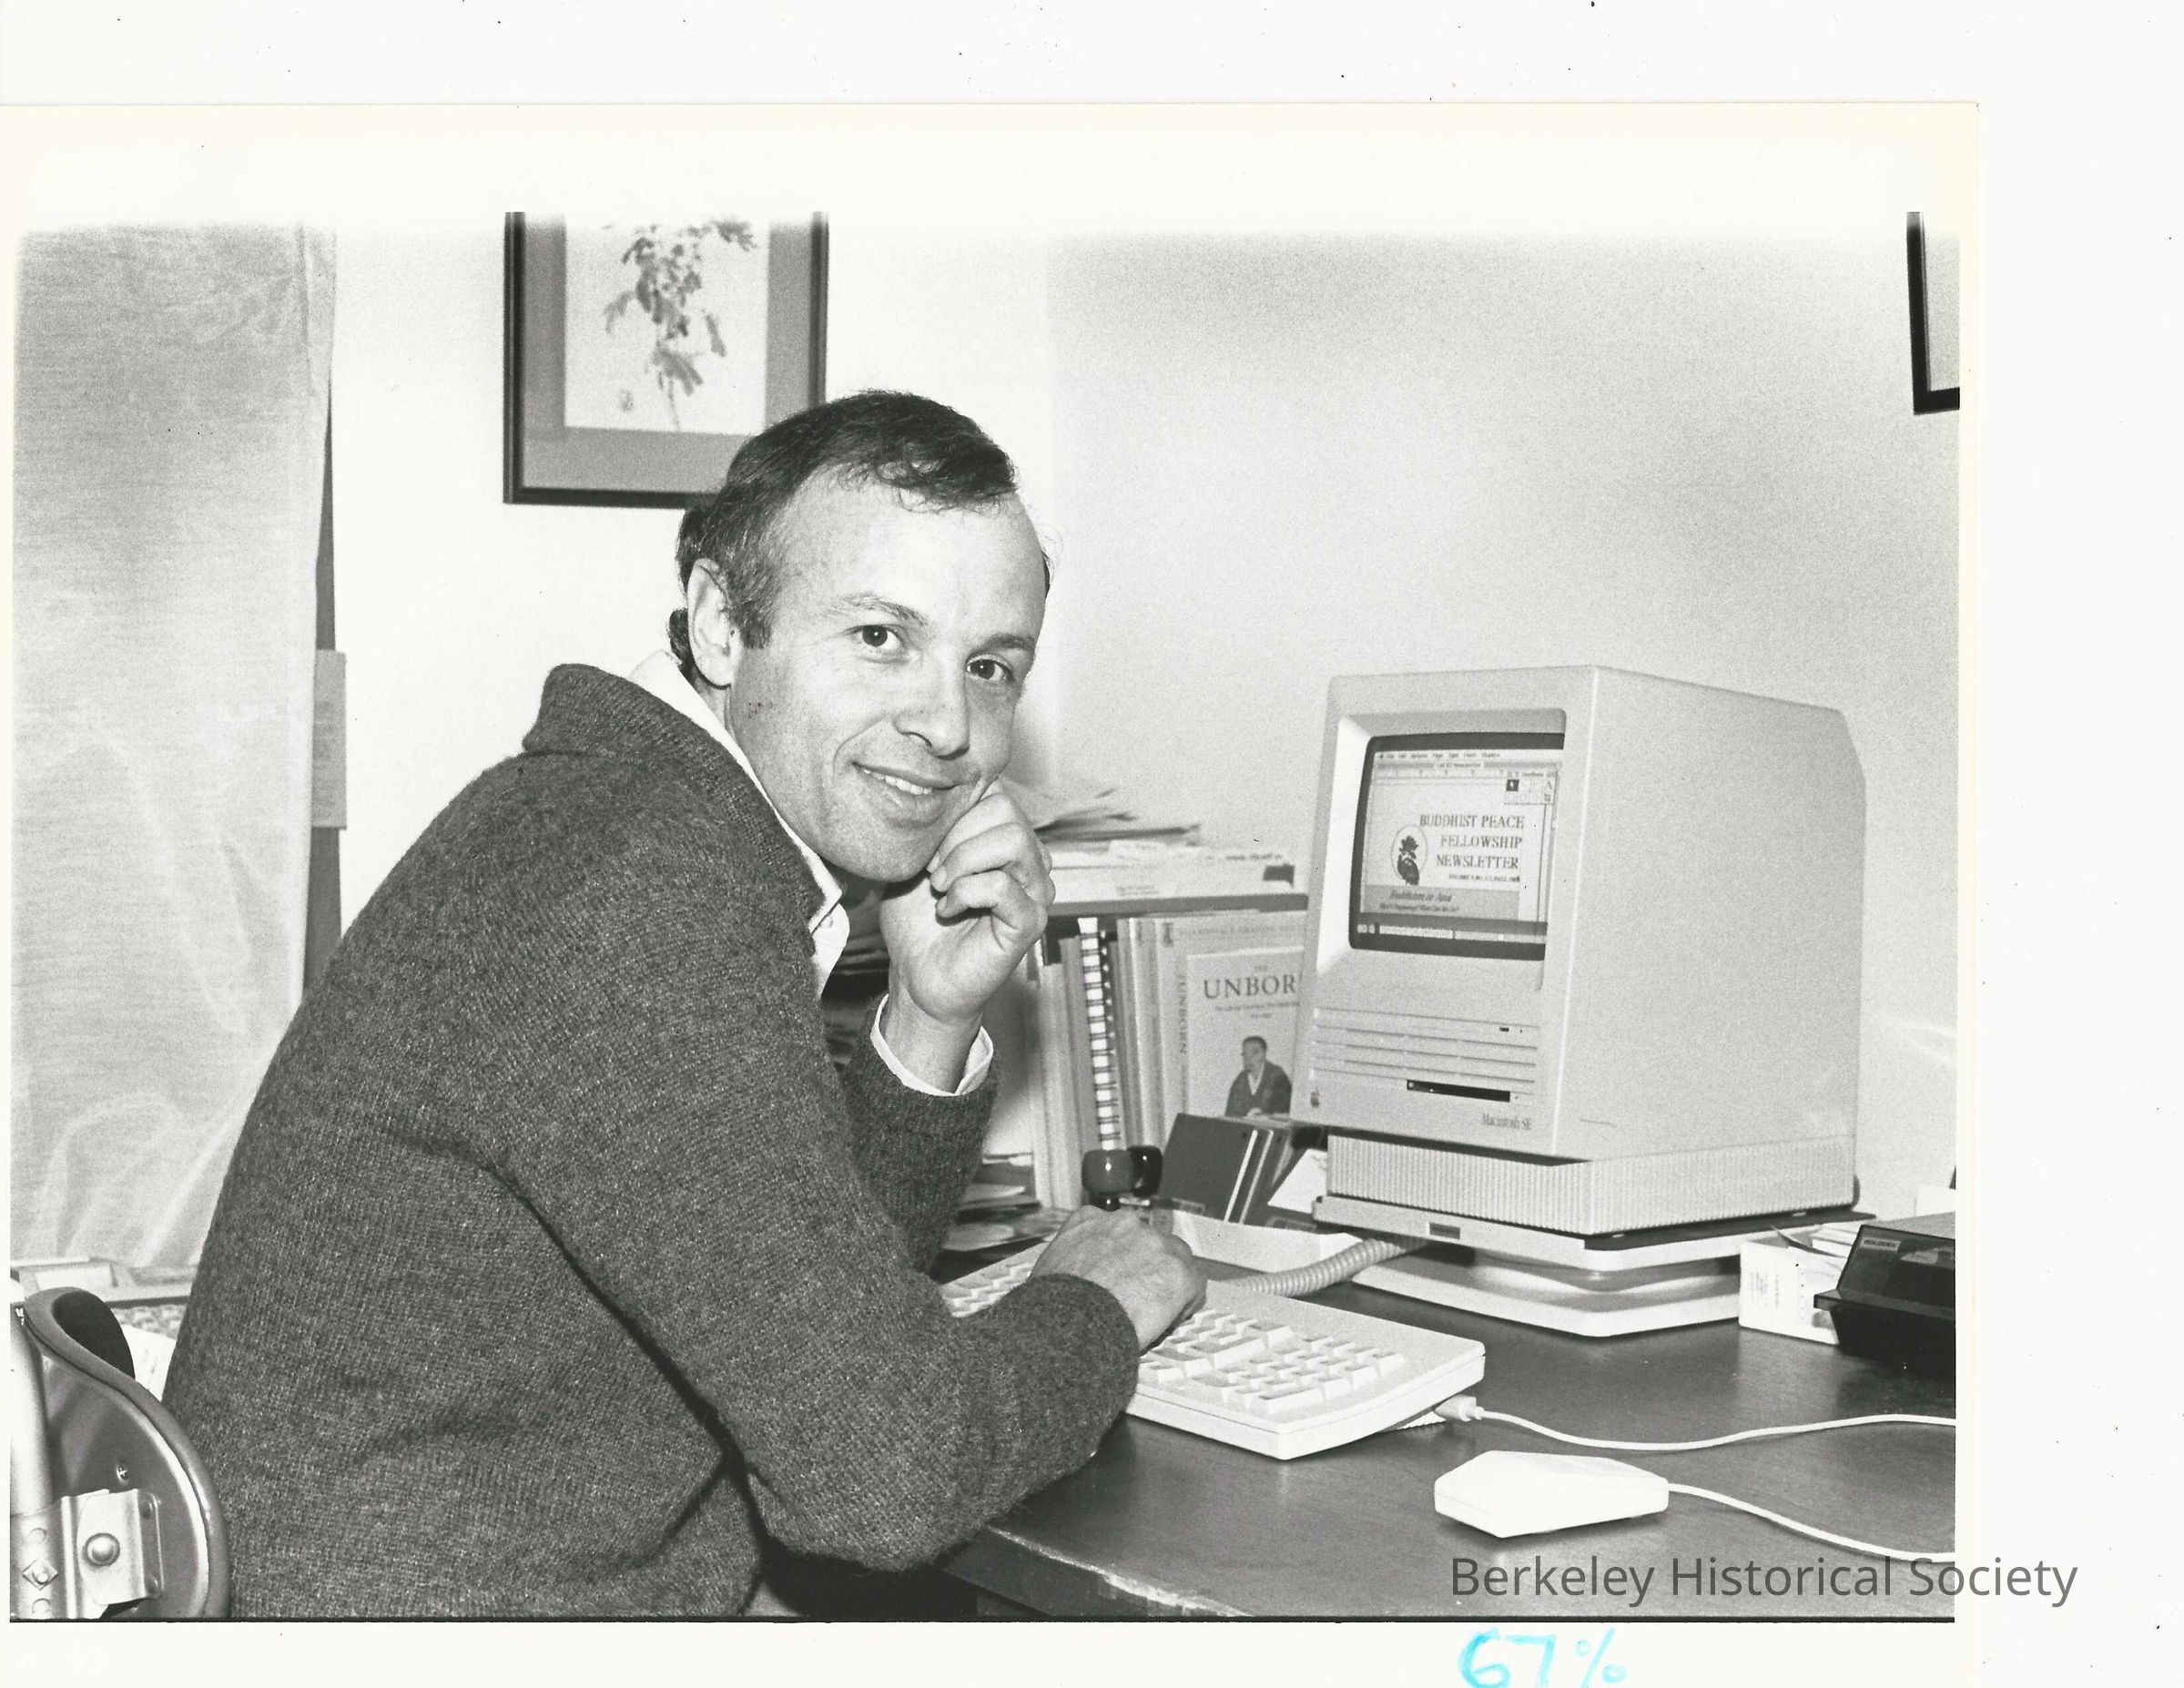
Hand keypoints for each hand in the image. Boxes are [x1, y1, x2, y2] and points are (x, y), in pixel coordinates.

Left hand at [880, 783, 1052, 1054]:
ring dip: (963, 860)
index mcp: (1005, 838)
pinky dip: (966, 893)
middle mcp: (1029, 859)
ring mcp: (1035, 891)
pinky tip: (947, 910)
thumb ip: (929, 824)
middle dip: (957, 835)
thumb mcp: (914, 859)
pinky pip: (1004, 887)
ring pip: (1013, 841)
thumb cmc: (917, 920)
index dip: (954, 810)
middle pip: (1007, 810)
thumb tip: (928, 789)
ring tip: (941, 886)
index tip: (927, 846)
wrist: (917, 975)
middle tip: (932, 869)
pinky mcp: (1030, 922)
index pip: (995, 791)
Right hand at [1032, 1206, 1205, 1349]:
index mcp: (1090, 1220)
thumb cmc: (1054, 1303)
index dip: (1120, 1253)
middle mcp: (1126, 1225)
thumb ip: (1065, 1259)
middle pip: (1148, 1241)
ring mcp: (1155, 1245)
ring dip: (1167, 1281)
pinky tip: (1170, 1319)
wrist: (1073, 1321)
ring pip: (1174, 1260)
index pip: (1114, 1228)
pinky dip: (1185, 1303)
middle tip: (1137, 1295)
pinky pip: (1193, 1286)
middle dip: (1146, 1265)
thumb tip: (1064, 1278)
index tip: (1118, 1270)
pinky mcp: (1178, 1272)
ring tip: (1155, 1310)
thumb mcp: (1047, 1267)